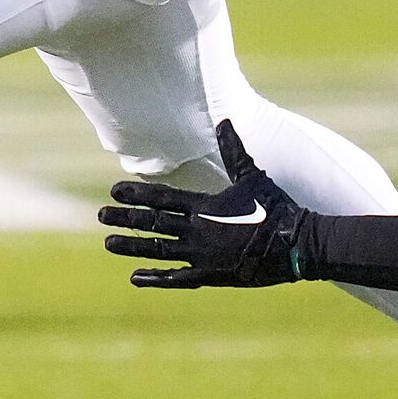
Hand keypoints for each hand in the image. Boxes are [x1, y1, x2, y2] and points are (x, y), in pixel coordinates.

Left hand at [99, 123, 307, 287]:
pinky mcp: (211, 275)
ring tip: (108, 243)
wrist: (296, 245)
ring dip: (131, 246)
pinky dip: (155, 277)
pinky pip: (176, 278)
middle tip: (101, 215)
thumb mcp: (253, 176)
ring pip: (158, 250)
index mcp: (205, 206)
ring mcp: (202, 255)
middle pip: (152, 223)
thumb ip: (233, 150)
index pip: (162, 198)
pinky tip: (135, 277)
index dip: (137, 193)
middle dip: (125, 218)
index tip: (114, 191)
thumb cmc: (276, 208)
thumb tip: (224, 120)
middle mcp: (198, 231)